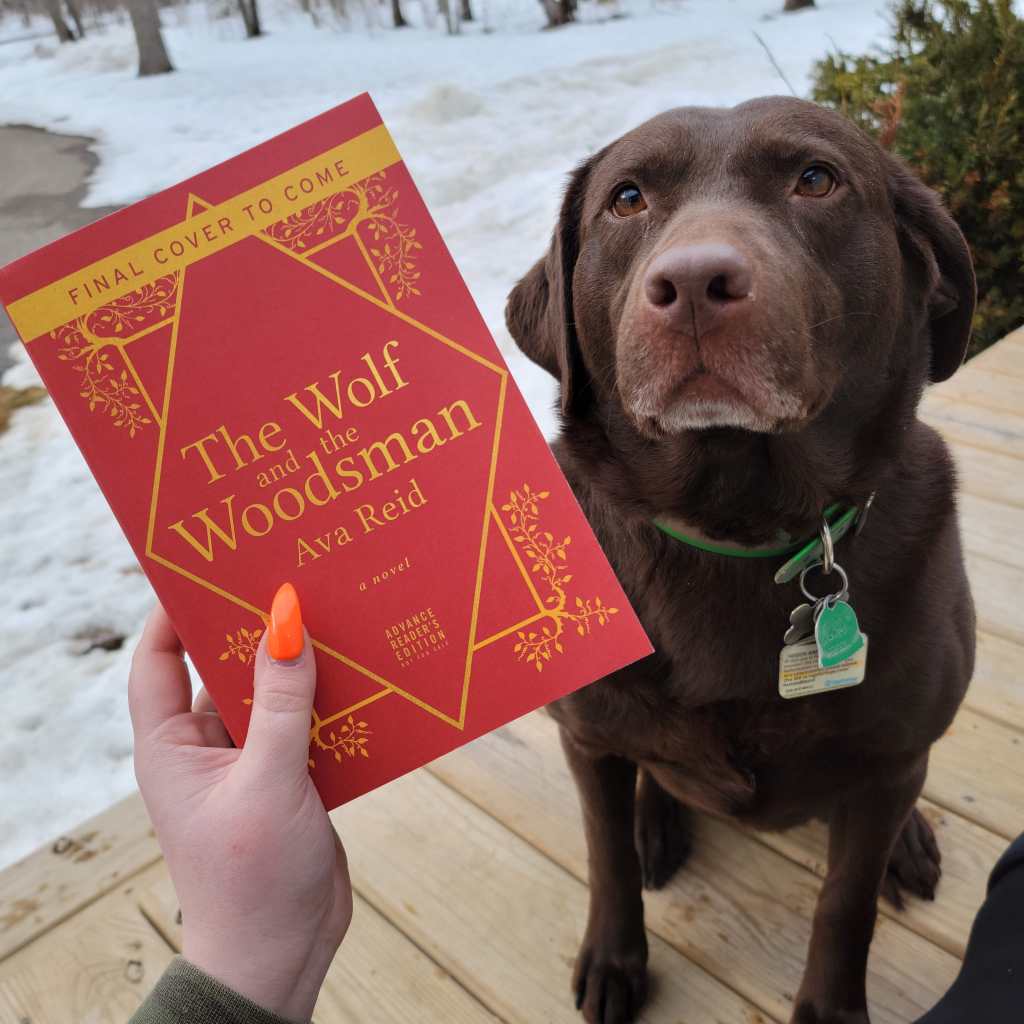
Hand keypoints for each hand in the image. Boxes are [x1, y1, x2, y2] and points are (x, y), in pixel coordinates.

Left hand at [129, 585, 350, 1020]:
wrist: (282, 956)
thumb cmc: (251, 879)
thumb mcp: (266, 781)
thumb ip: (278, 701)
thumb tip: (284, 618)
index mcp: (172, 748)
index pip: (158, 662)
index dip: (175, 611)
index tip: (211, 567)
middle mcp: (205, 749)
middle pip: (223, 669)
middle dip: (254, 629)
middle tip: (292, 580)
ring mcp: (249, 765)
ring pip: (271, 695)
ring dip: (300, 666)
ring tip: (336, 618)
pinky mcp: (288, 781)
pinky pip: (305, 725)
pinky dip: (330, 702)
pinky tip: (365, 678)